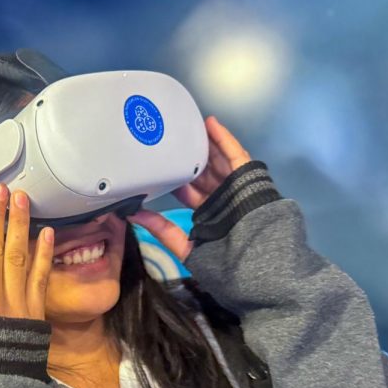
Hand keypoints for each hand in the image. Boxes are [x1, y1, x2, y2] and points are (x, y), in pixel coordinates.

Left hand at [126, 115, 250, 260]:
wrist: (255, 264)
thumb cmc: (224, 262)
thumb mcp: (185, 245)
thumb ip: (161, 229)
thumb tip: (133, 215)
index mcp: (209, 214)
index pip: (189, 191)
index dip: (176, 178)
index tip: (160, 166)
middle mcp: (222, 198)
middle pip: (204, 172)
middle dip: (190, 156)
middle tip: (173, 140)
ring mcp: (236, 187)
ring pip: (218, 159)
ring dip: (206, 143)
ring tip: (189, 125)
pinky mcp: (249, 178)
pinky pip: (236, 154)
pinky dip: (224, 139)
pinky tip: (211, 124)